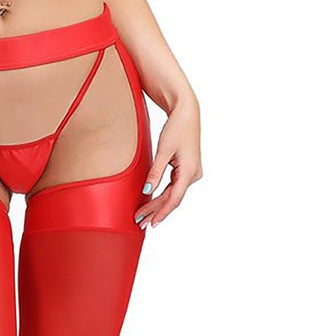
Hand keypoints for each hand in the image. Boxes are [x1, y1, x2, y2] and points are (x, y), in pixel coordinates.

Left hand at [134, 97, 201, 228]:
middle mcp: (193, 174)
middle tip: (140, 222)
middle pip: (172, 199)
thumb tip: (146, 191)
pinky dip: (163, 196)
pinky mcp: (187, 170)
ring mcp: (192, 173)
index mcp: (190, 171)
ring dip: (158, 206)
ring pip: (173, 195)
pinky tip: (153, 204)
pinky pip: (174, 187)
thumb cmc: (177, 128)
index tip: (150, 223)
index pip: (174, 199)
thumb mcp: (164, 151)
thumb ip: (155, 172)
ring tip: (144, 217)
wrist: (186, 112)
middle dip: (156, 211)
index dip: (161, 212)